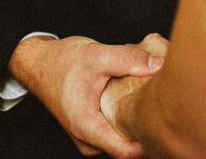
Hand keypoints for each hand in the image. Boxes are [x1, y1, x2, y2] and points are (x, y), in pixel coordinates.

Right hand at [9, 34, 162, 157]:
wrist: (38, 63)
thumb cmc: (60, 62)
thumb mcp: (96, 55)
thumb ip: (128, 58)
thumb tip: (158, 64)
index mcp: (87, 127)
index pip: (127, 152)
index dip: (151, 142)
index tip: (167, 124)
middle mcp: (88, 139)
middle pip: (129, 147)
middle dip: (147, 127)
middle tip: (161, 101)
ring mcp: (91, 137)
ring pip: (124, 138)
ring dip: (137, 120)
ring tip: (146, 95)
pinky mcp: (94, 130)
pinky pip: (117, 131)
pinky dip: (128, 116)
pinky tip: (133, 95)